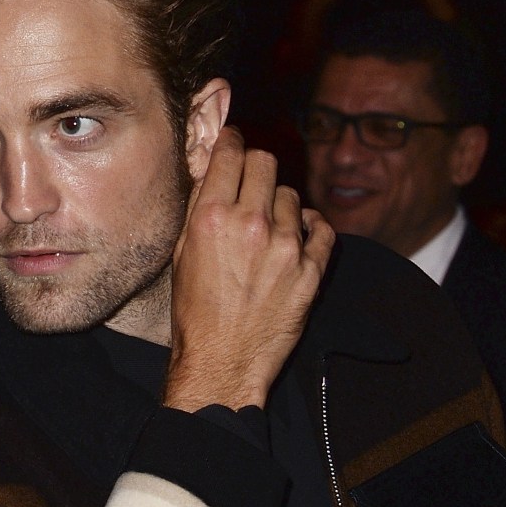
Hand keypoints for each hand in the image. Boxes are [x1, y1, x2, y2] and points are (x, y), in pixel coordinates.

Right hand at [164, 128, 334, 410]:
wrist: (222, 363)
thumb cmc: (195, 315)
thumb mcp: (182, 255)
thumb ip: (200, 208)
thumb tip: (212, 170)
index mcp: (213, 218)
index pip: (232, 153)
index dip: (232, 143)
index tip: (234, 145)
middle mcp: (252, 225)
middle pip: (266, 163)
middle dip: (256, 168)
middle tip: (252, 185)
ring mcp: (286, 248)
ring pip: (293, 196)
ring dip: (281, 206)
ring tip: (269, 230)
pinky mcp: (311, 271)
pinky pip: (323, 228)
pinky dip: (311, 228)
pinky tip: (299, 237)